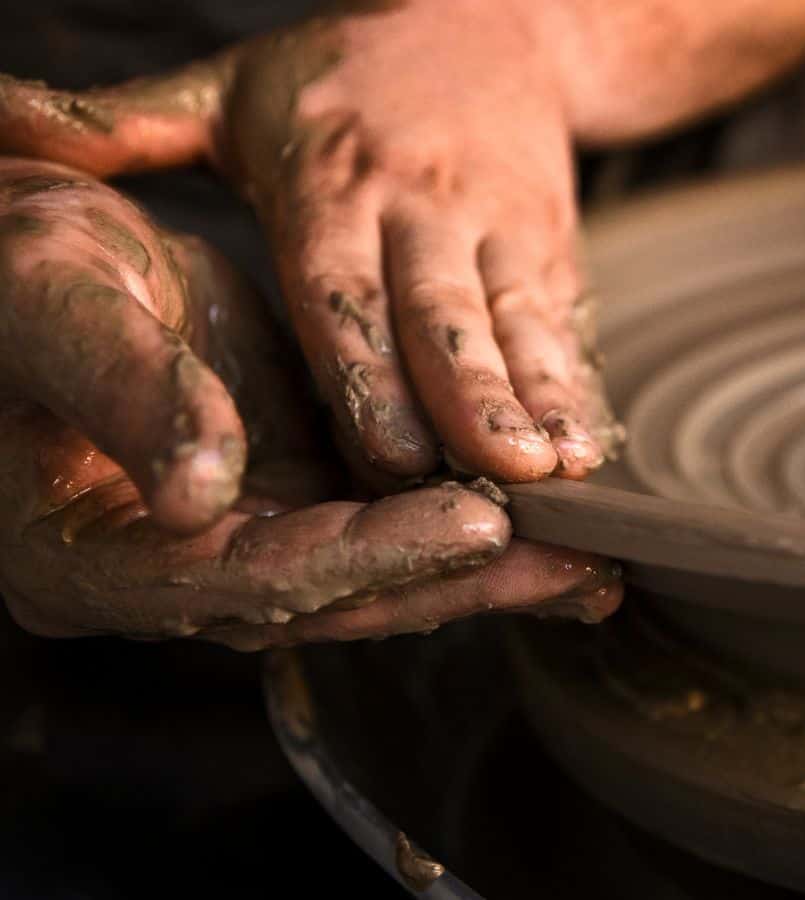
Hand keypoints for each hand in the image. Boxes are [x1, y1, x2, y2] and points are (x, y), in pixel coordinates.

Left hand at [0, 3, 621, 488]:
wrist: (496, 21)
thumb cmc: (346, 78)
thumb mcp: (228, 92)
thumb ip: (124, 127)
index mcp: (331, 185)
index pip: (344, 291)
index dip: (368, 372)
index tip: (392, 453)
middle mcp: (422, 213)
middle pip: (444, 320)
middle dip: (474, 400)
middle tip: (499, 472)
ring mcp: (499, 234)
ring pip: (518, 328)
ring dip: (541, 401)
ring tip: (563, 467)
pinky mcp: (552, 253)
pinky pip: (564, 330)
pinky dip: (577, 390)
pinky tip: (591, 446)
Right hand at [0, 159, 621, 647]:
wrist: (28, 254)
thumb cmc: (13, 272)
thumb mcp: (50, 303)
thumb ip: (124, 391)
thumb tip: (202, 492)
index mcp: (89, 560)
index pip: (245, 582)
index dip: (365, 558)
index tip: (476, 527)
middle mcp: (173, 574)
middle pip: (335, 598)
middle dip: (463, 582)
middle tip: (577, 567)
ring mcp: (238, 539)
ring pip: (376, 572)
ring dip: (487, 568)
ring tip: (592, 559)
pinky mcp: (288, 495)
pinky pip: (385, 520)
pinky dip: (464, 521)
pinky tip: (545, 523)